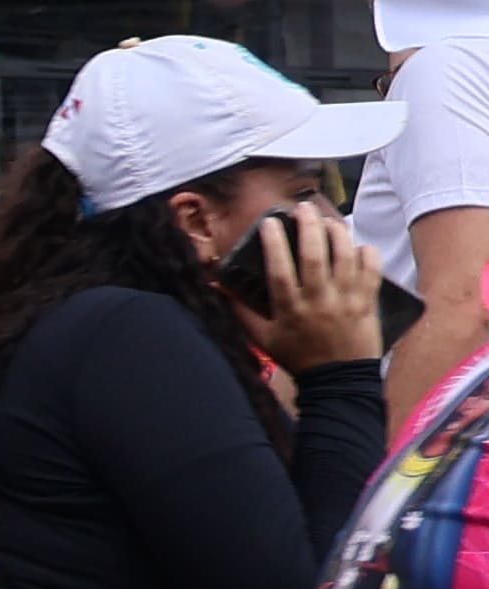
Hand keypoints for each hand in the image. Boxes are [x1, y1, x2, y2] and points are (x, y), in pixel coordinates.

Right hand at [245, 208, 391, 375]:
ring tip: (329, 220)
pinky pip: (371, 272)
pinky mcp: (368, 304)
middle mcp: (318, 301)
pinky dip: (367, 255)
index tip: (270, 222)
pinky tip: (359, 245)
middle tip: (302, 208)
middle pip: (314, 256)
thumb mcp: (262, 337)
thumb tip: (216, 285)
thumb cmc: (298, 357)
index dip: (274, 242)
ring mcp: (346, 301)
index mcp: (290, 309)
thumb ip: (240, 310)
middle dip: (308, 226)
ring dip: (337, 234)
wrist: (339, 381)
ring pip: (344, 258)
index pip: (279, 269)